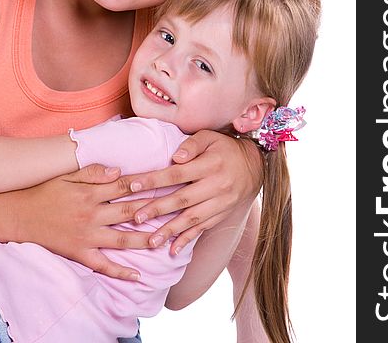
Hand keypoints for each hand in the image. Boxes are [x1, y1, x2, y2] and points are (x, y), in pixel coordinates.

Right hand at [8, 164, 152, 279]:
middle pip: (128, 211)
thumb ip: (93, 172)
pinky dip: (120, 272)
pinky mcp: (80, 253)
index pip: (124, 186)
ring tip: (165, 241)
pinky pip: (103, 265)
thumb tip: (118, 170)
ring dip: (144, 240)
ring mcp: (87, 236)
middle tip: (176, 209)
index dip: (145, 183)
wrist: (19, 215)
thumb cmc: (46, 192)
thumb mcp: (67, 176)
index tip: (166, 180)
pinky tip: (137, 276)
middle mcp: (92, 215)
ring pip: (121, 239)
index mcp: (90, 193)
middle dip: (153, 210)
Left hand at [118, 130, 262, 253]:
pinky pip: (203, 229)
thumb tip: (175, 157)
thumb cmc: (224, 148)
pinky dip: (188, 240)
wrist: (254, 166)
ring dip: (170, 230)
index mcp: (210, 164)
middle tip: (135, 217)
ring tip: (151, 241)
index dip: (154, 180)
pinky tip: (173, 250)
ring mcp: (221, 203)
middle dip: (157, 209)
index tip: (133, 186)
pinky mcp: (222, 214)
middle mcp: (217, 185)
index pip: (177, 174)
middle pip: (182, 199)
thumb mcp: (209, 137)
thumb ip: (191, 145)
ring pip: (192, 219)